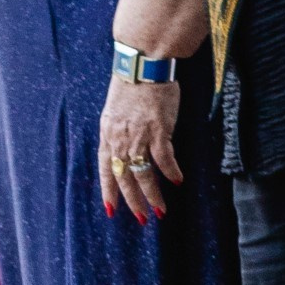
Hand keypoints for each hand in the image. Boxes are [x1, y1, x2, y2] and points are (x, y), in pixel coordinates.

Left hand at [99, 73, 182, 222]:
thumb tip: (128, 148)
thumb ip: (119, 132)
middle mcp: (120, 140)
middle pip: (125, 178)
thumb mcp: (116, 112)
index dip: (109, 191)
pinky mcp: (158, 130)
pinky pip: (164, 158)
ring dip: (153, 195)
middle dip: (133, 202)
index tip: (111, 210)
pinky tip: (177, 182)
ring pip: (143, 174)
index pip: (106, 170)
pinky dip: (170, 171)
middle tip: (141, 219)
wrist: (142, 65)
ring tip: (160, 210)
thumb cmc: (131, 84)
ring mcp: (138, 136)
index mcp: (108, 135)